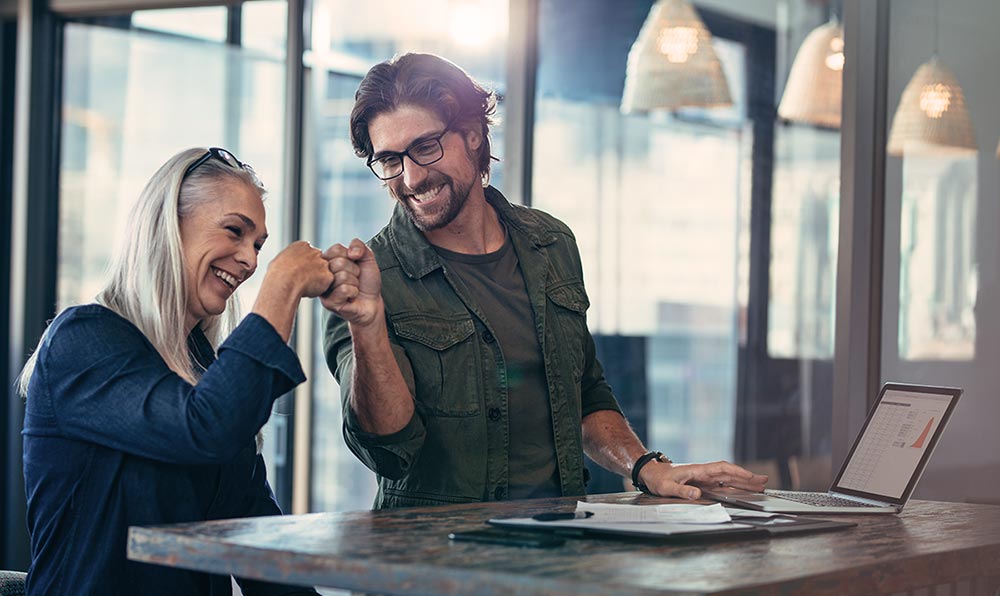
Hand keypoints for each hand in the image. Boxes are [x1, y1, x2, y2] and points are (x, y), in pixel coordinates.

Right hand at [266, 241, 334, 298]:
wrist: (284, 282)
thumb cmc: (277, 274)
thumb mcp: (279, 260)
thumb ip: (288, 259)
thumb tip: (287, 264)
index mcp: (301, 246)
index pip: (309, 253)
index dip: (305, 265)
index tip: (299, 272)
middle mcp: (315, 252)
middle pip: (319, 262)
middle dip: (314, 271)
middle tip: (303, 281)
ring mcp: (323, 263)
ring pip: (324, 272)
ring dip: (318, 280)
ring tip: (305, 287)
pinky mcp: (328, 275)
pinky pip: (327, 283)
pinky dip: (321, 289)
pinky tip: (310, 291)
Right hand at [320, 239, 382, 327]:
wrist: (372, 302)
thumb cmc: (366, 281)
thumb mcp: (367, 258)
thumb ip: (359, 246)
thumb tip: (351, 252)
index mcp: (328, 260)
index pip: (336, 249)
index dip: (351, 257)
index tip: (354, 264)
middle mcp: (322, 274)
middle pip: (339, 263)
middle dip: (354, 271)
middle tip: (355, 278)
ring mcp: (324, 289)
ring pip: (342, 277)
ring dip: (354, 283)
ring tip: (353, 287)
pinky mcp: (328, 302)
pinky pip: (343, 290)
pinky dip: (353, 292)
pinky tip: (351, 296)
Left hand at [638, 460, 767, 499]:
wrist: (650, 473)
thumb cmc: (658, 479)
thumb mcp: (667, 487)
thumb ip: (682, 490)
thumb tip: (697, 494)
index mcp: (698, 470)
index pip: (722, 469)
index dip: (737, 472)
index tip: (750, 476)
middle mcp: (704, 473)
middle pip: (729, 473)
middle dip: (746, 477)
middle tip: (764, 480)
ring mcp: (704, 478)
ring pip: (728, 479)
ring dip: (743, 481)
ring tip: (760, 485)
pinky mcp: (702, 484)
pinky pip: (721, 484)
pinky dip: (733, 487)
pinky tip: (742, 490)